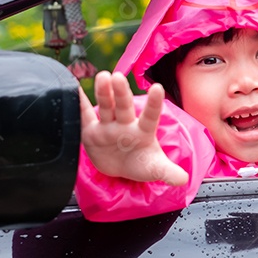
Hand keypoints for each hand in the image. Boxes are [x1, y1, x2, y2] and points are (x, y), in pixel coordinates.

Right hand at [79, 71, 188, 185]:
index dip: (153, 103)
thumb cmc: (141, 163)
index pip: (150, 116)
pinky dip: (79, 103)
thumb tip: (183, 180)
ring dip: (104, 92)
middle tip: (118, 77)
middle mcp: (126, 124)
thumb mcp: (155, 169)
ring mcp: (108, 126)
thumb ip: (168, 172)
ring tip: (103, 77)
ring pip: (106, 106)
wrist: (121, 168)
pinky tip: (74, 89)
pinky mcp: (91, 131)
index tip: (157, 88)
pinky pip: (85, 115)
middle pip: (124, 106)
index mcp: (143, 131)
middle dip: (121, 92)